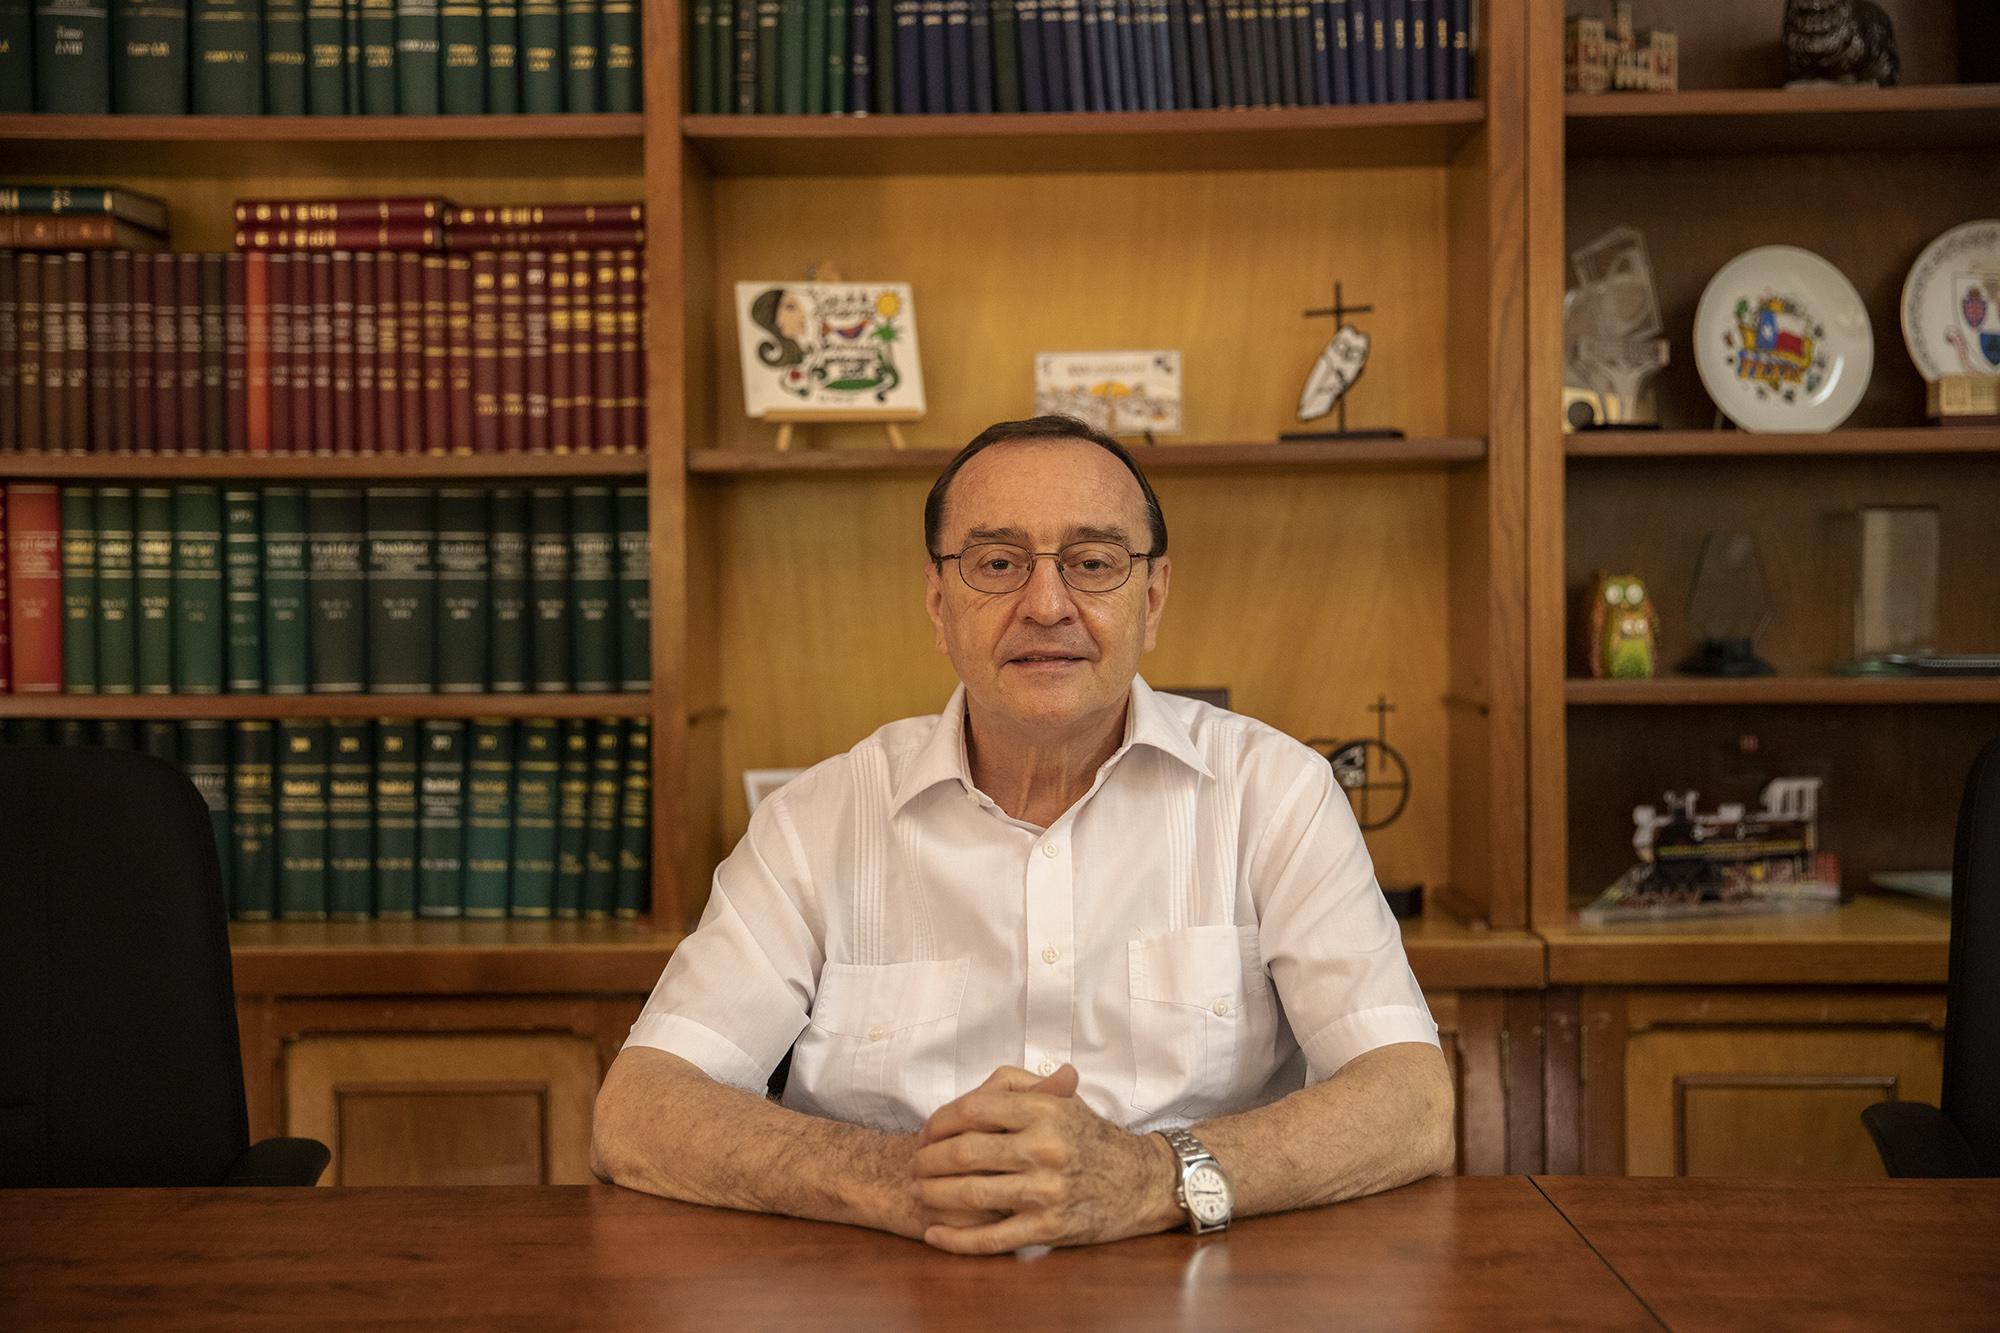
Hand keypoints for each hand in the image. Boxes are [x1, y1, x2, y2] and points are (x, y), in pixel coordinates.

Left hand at [909, 1064, 1177, 1254]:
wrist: (1141, 1182)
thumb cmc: (1093, 1138)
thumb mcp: (1064, 1101)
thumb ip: (1020, 1085)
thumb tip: (976, 1088)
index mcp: (1045, 1111)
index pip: (974, 1109)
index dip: (939, 1121)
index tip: (926, 1132)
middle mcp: (1045, 1148)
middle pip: (965, 1152)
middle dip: (928, 1160)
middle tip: (914, 1165)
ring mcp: (1046, 1191)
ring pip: (971, 1194)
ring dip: (934, 1195)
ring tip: (919, 1193)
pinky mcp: (1048, 1228)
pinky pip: (991, 1238)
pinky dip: (956, 1240)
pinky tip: (935, 1235)